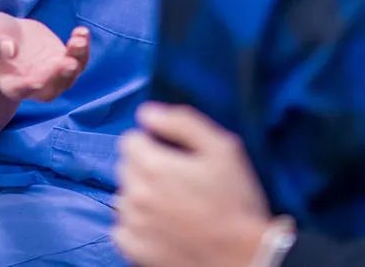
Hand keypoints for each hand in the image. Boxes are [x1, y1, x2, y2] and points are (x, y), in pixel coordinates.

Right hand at [0, 12, 89, 102]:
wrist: (5, 32)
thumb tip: (10, 49)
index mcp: (8, 82)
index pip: (19, 91)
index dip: (27, 87)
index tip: (36, 81)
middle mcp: (32, 83)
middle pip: (50, 89)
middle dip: (60, 77)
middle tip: (68, 62)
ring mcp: (50, 72)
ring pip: (69, 76)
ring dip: (77, 60)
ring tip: (78, 40)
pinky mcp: (61, 58)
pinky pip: (77, 58)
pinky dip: (82, 48)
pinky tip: (82, 32)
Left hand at [114, 103, 277, 266]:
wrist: (243, 257)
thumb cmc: (235, 201)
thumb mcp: (221, 148)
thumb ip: (181, 122)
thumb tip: (147, 113)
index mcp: (153, 166)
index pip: (130, 140)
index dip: (152, 141)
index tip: (171, 152)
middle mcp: (136, 195)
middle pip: (126, 165)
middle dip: (146, 165)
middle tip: (177, 177)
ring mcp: (133, 225)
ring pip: (124, 195)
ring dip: (141, 193)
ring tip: (171, 202)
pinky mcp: (134, 251)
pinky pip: (121, 227)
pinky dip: (135, 223)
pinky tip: (160, 223)